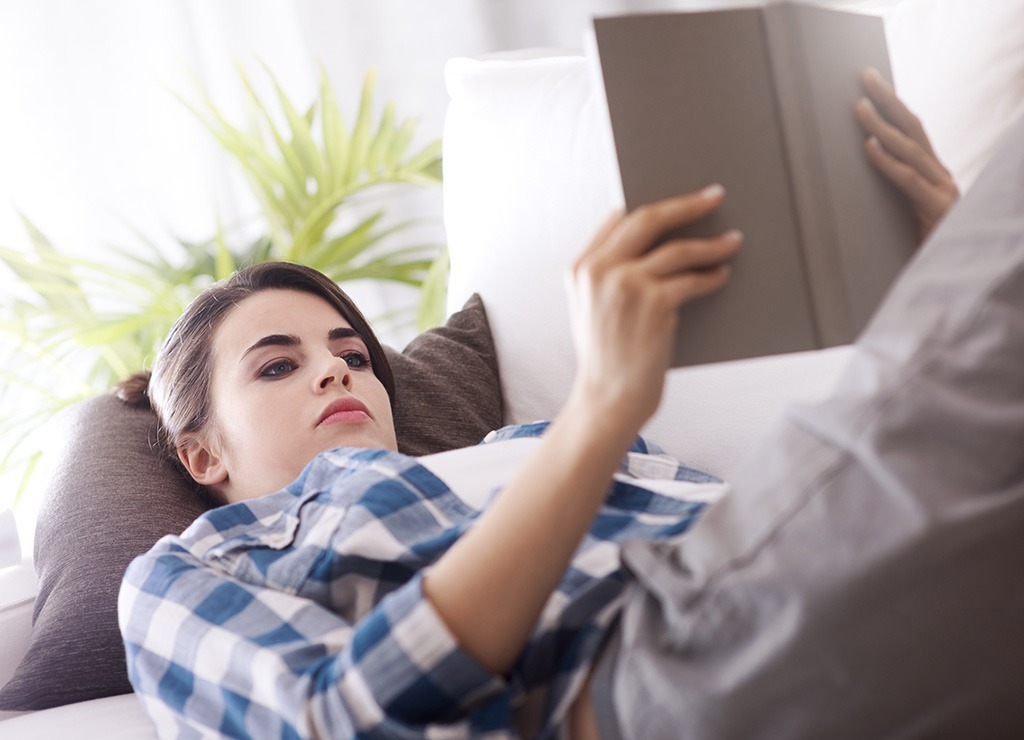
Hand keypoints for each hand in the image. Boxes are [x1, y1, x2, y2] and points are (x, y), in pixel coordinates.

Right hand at [565, 185, 740, 432]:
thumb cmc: (606, 357)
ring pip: (678, 248)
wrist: (608, 399)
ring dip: (711, 244)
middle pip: (649, 219)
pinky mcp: (654, 303)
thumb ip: (606, 273)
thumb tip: (653, 242)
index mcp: (580, 267)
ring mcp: (626, 285)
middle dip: (687, 205)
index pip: (620, 219)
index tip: (679, 199)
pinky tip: (722, 275)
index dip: (654, 206)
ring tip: (732, 241)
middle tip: (715, 196)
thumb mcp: (589, 308)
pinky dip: (712, 277)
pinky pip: (692, 279)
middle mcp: (599, 270)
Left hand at [856, 67, 958, 242]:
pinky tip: (869, 147)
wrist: (956, 278)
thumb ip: (896, 197)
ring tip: (859, 107)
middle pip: (913, 129)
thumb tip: (861, 178)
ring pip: (910, 150)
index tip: (873, 87)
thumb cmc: (929, 251)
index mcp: (934, 176)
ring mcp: (942, 191)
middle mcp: (941, 177)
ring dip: (882, 126)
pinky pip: (908, 181)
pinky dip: (887, 162)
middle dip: (889, 100)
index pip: (914, 133)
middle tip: (866, 75)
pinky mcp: (936, 210)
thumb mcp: (909, 218)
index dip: (894, 108)